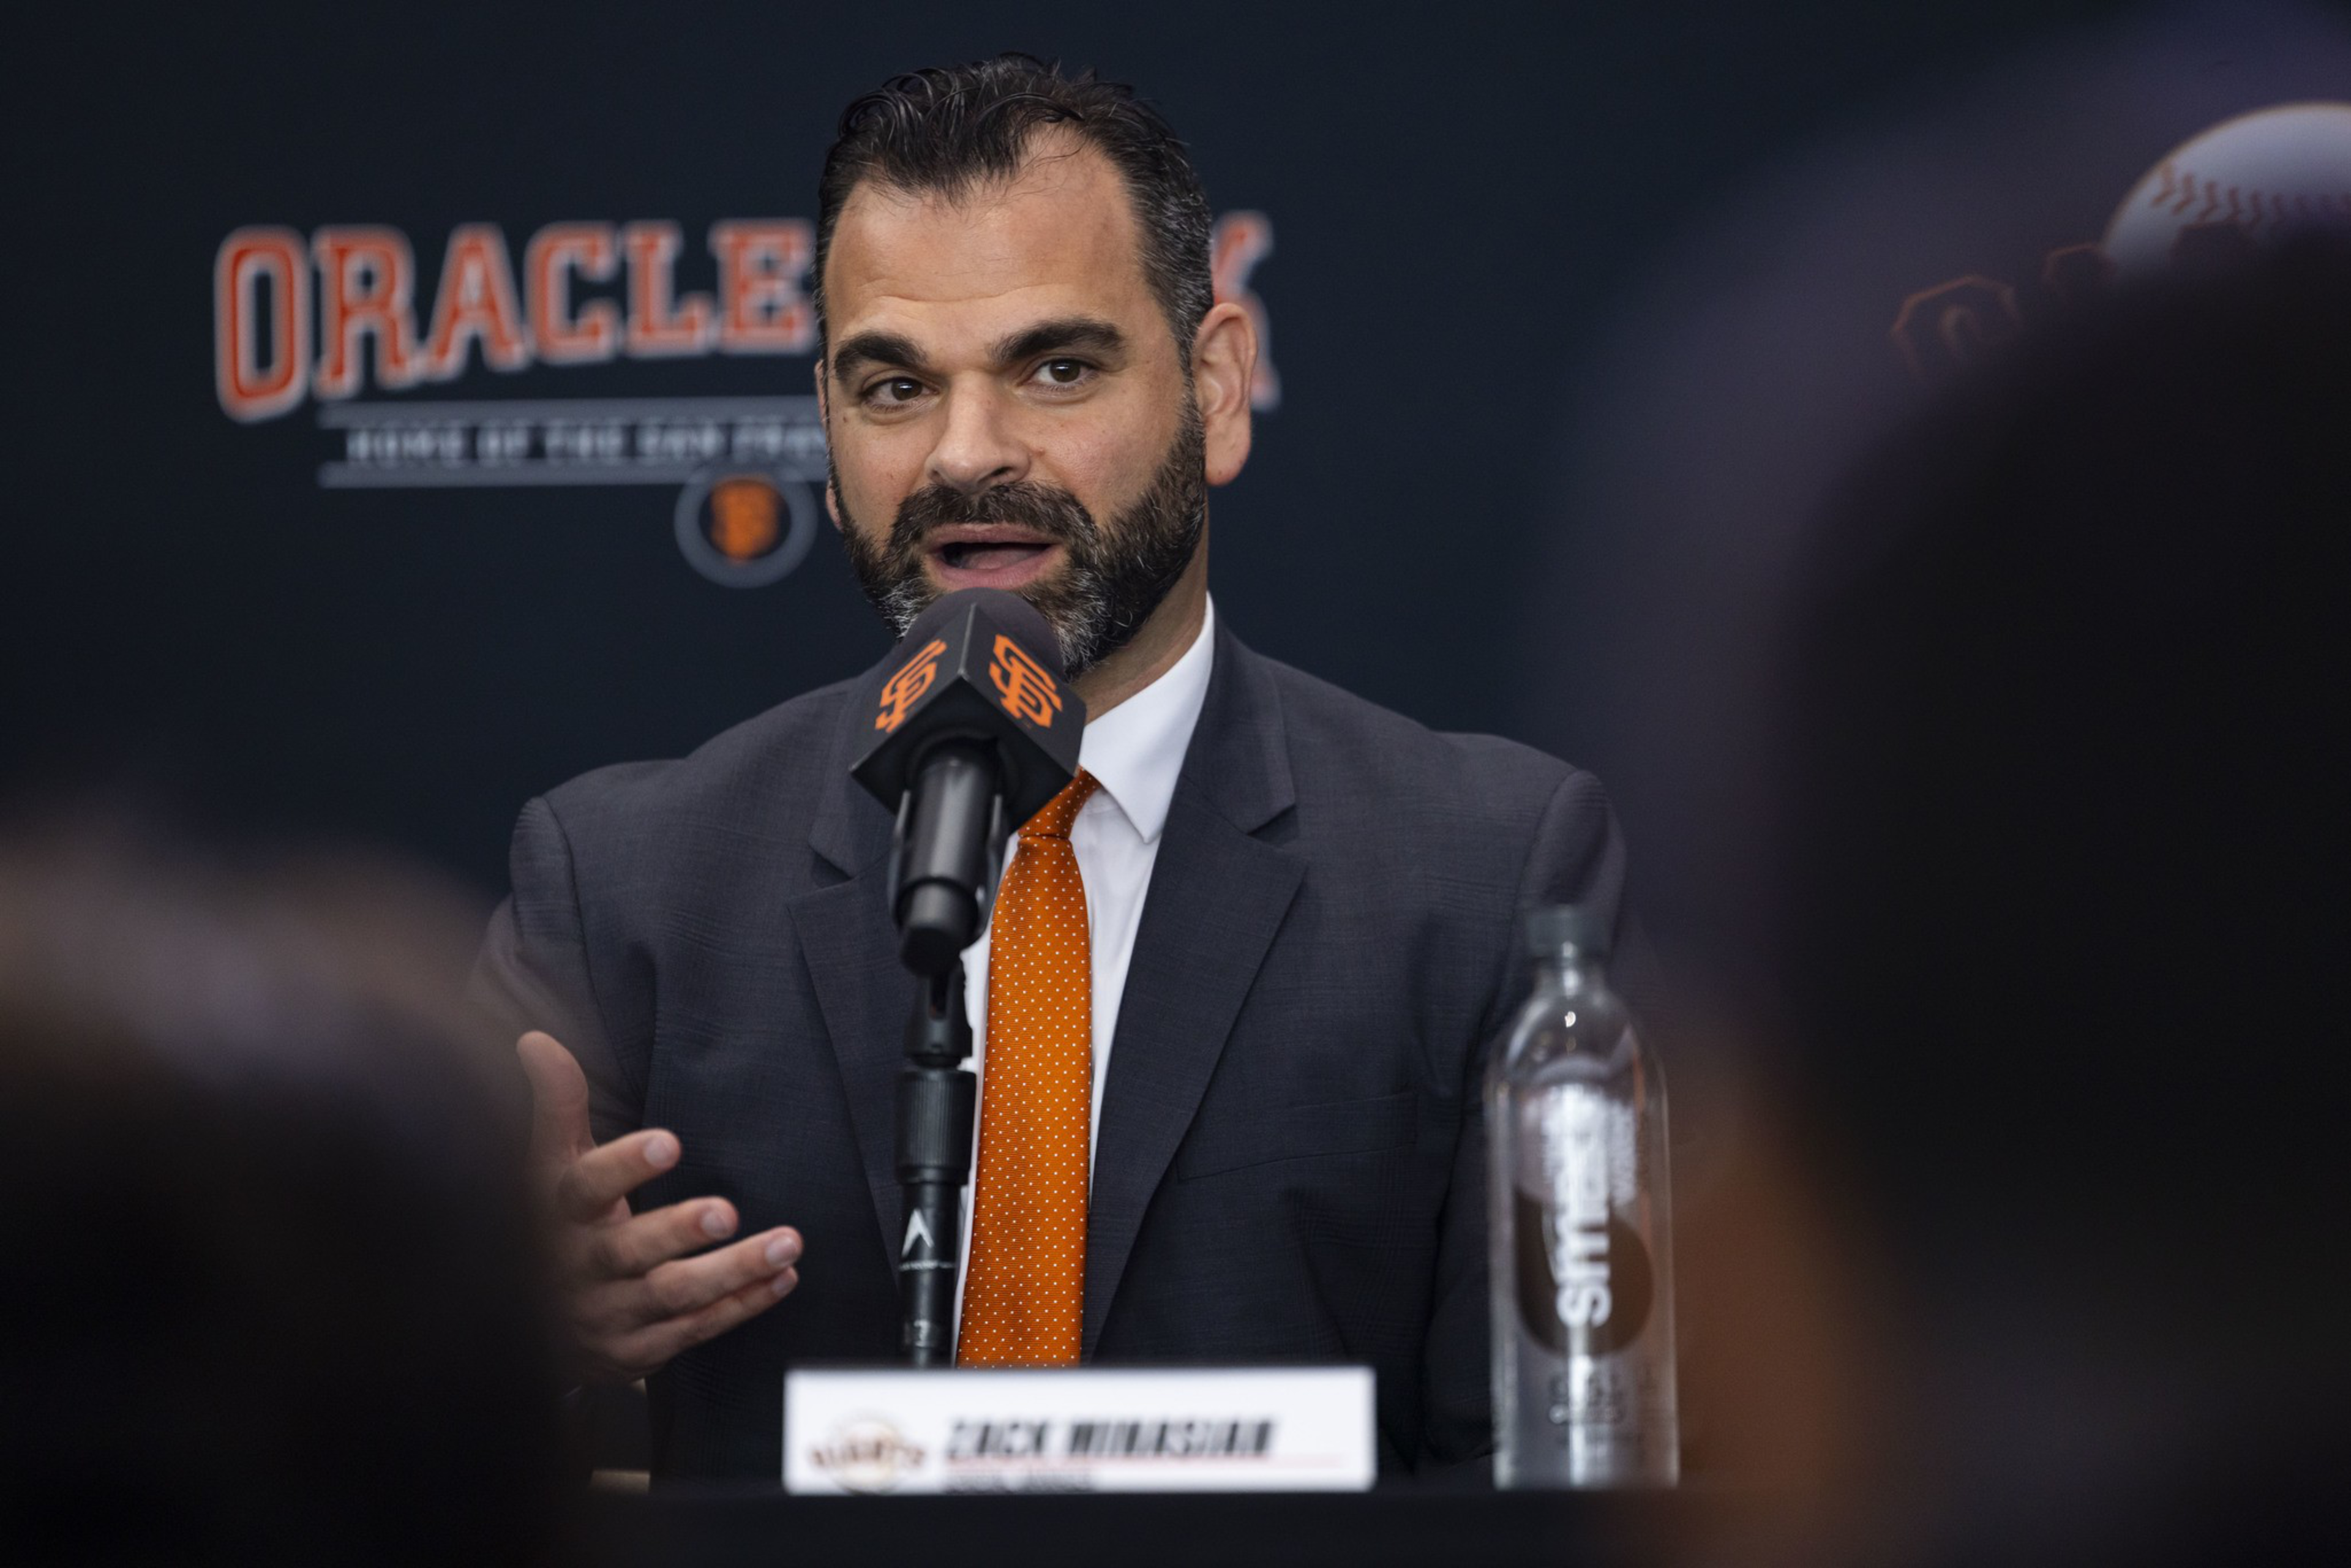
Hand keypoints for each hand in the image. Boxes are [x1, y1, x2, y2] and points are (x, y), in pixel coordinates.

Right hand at [518, 1031, 801, 1383]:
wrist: (523, 1326)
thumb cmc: (554, 1222)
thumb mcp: (549, 1165)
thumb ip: (558, 1105)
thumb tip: (536, 1041)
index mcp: (559, 1214)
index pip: (586, 1188)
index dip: (623, 1167)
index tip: (669, 1142)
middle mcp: (582, 1266)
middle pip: (631, 1251)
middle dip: (680, 1232)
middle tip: (727, 1212)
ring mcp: (609, 1314)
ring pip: (673, 1296)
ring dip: (734, 1272)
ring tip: (787, 1244)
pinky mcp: (637, 1351)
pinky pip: (695, 1329)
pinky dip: (742, 1306)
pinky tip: (782, 1278)